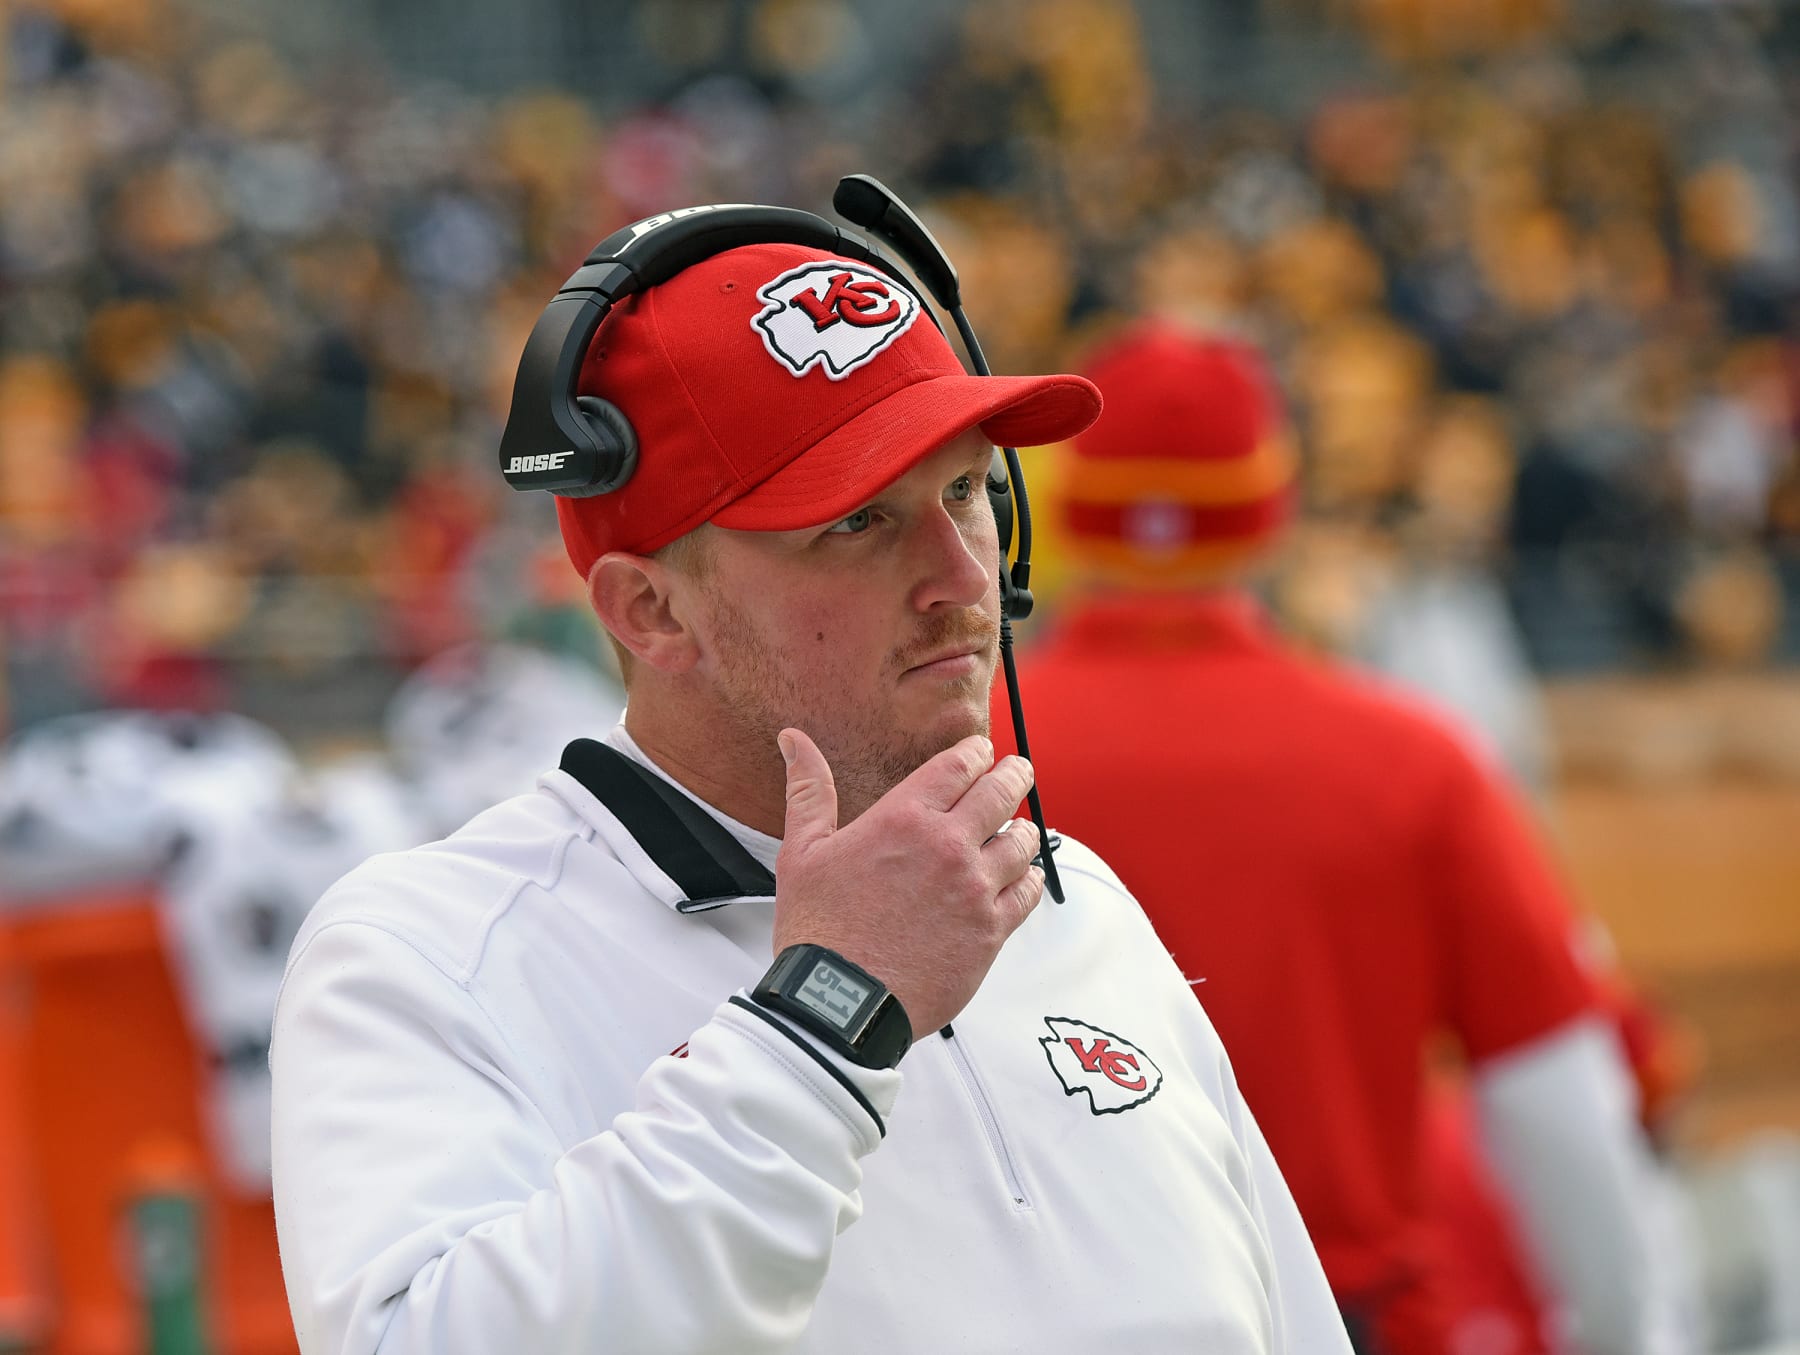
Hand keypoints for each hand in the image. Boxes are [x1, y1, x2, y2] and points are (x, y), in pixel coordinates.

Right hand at [772, 729, 1045, 1038]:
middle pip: (1002, 792)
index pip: (960, 764)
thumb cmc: (819, 931)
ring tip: (1019, 828)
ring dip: (1022, 829)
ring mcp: (974, 889)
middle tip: (1017, 772)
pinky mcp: (990, 931)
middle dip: (1014, 776)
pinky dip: (1029, 878)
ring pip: (1022, 842)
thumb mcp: (802, 851)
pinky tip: (1022, 877)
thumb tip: (794, 741)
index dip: (978, 752)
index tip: (982, 752)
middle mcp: (948, 846)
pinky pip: (1027, 892)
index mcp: (904, 818)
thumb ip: (808, 790)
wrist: (840, 1002)